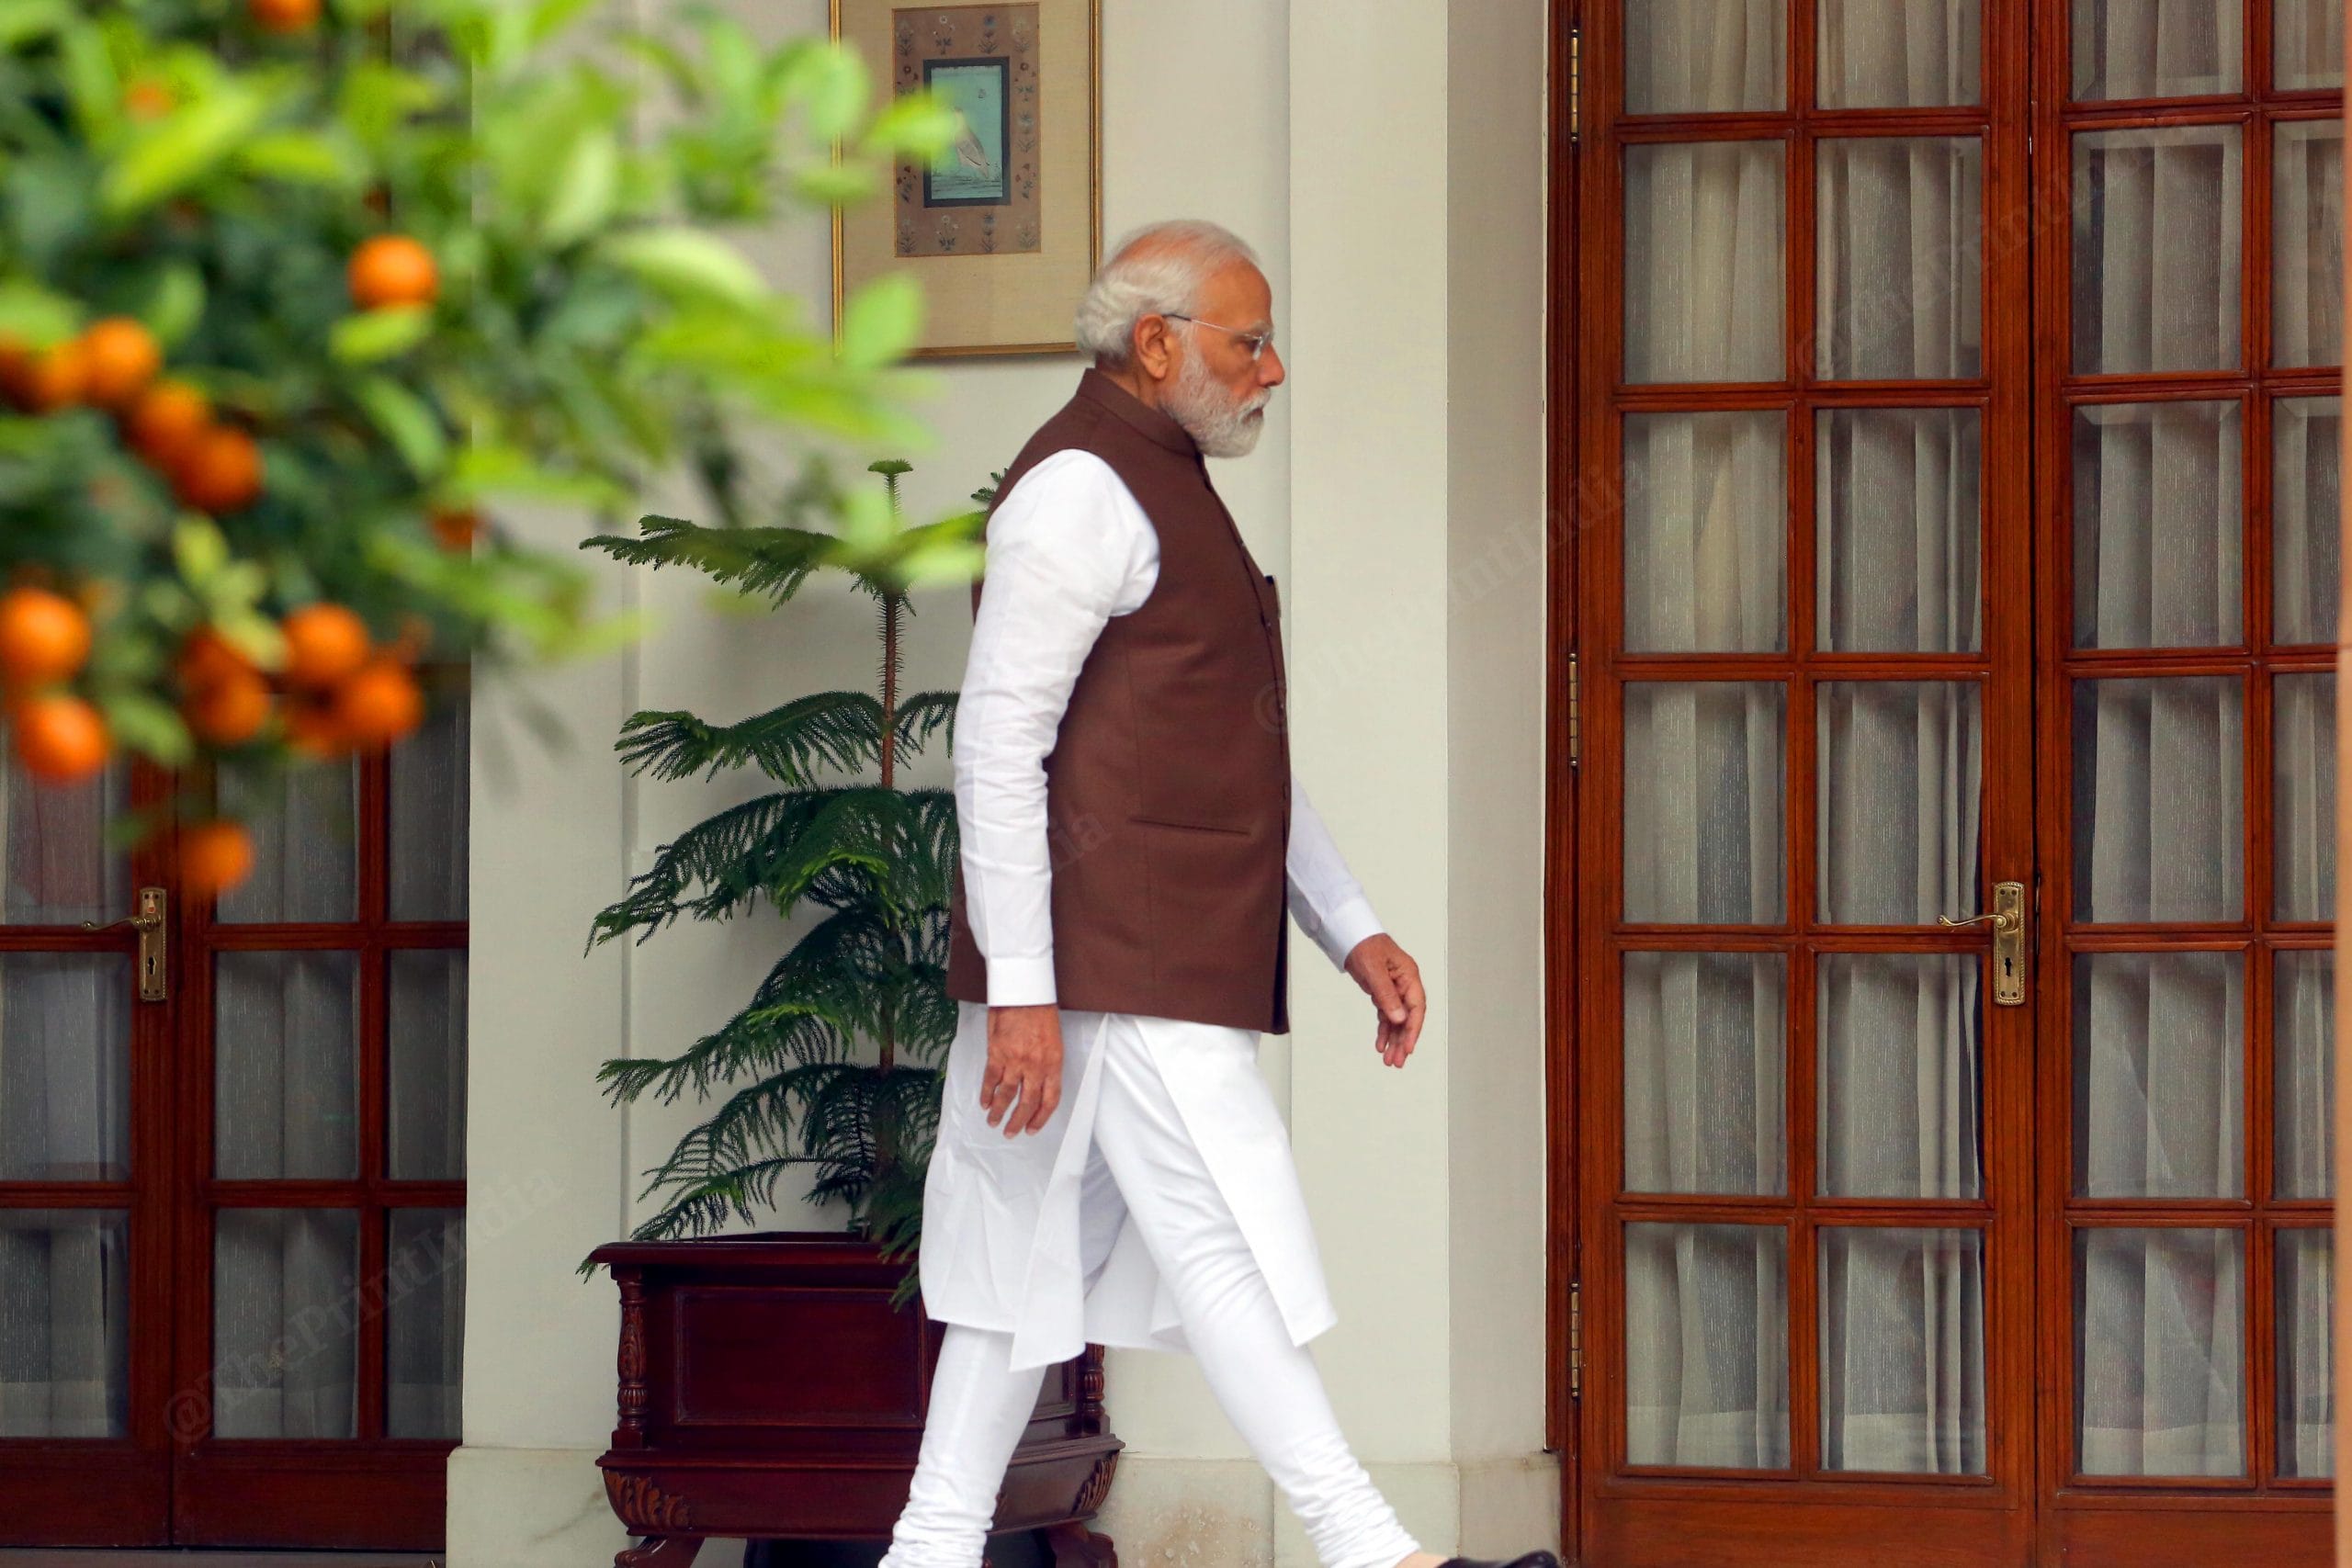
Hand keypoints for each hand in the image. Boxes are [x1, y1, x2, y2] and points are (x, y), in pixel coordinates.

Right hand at [981, 1003, 1063, 1135]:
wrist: (1024, 991)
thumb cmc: (1040, 1010)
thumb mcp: (1053, 1039)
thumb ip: (1046, 1062)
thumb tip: (1038, 1082)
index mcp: (1053, 1063)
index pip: (1050, 1099)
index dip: (1041, 1117)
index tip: (1033, 1128)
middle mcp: (1036, 1066)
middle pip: (1028, 1103)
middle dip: (1019, 1121)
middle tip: (1011, 1133)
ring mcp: (1015, 1061)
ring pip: (1007, 1095)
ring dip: (999, 1112)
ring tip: (993, 1123)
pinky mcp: (997, 1053)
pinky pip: (991, 1080)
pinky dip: (986, 1093)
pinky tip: (984, 1103)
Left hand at [1342, 933, 1425, 1067]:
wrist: (1350, 936)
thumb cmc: (1364, 945)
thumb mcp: (1374, 970)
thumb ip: (1386, 995)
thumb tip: (1399, 1019)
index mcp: (1409, 976)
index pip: (1416, 1007)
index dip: (1413, 1029)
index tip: (1407, 1047)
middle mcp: (1405, 984)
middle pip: (1408, 1018)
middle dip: (1403, 1041)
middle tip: (1397, 1061)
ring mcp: (1394, 990)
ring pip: (1397, 1020)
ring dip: (1393, 1040)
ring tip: (1389, 1060)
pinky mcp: (1382, 993)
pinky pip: (1386, 1016)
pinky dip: (1383, 1031)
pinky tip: (1380, 1044)